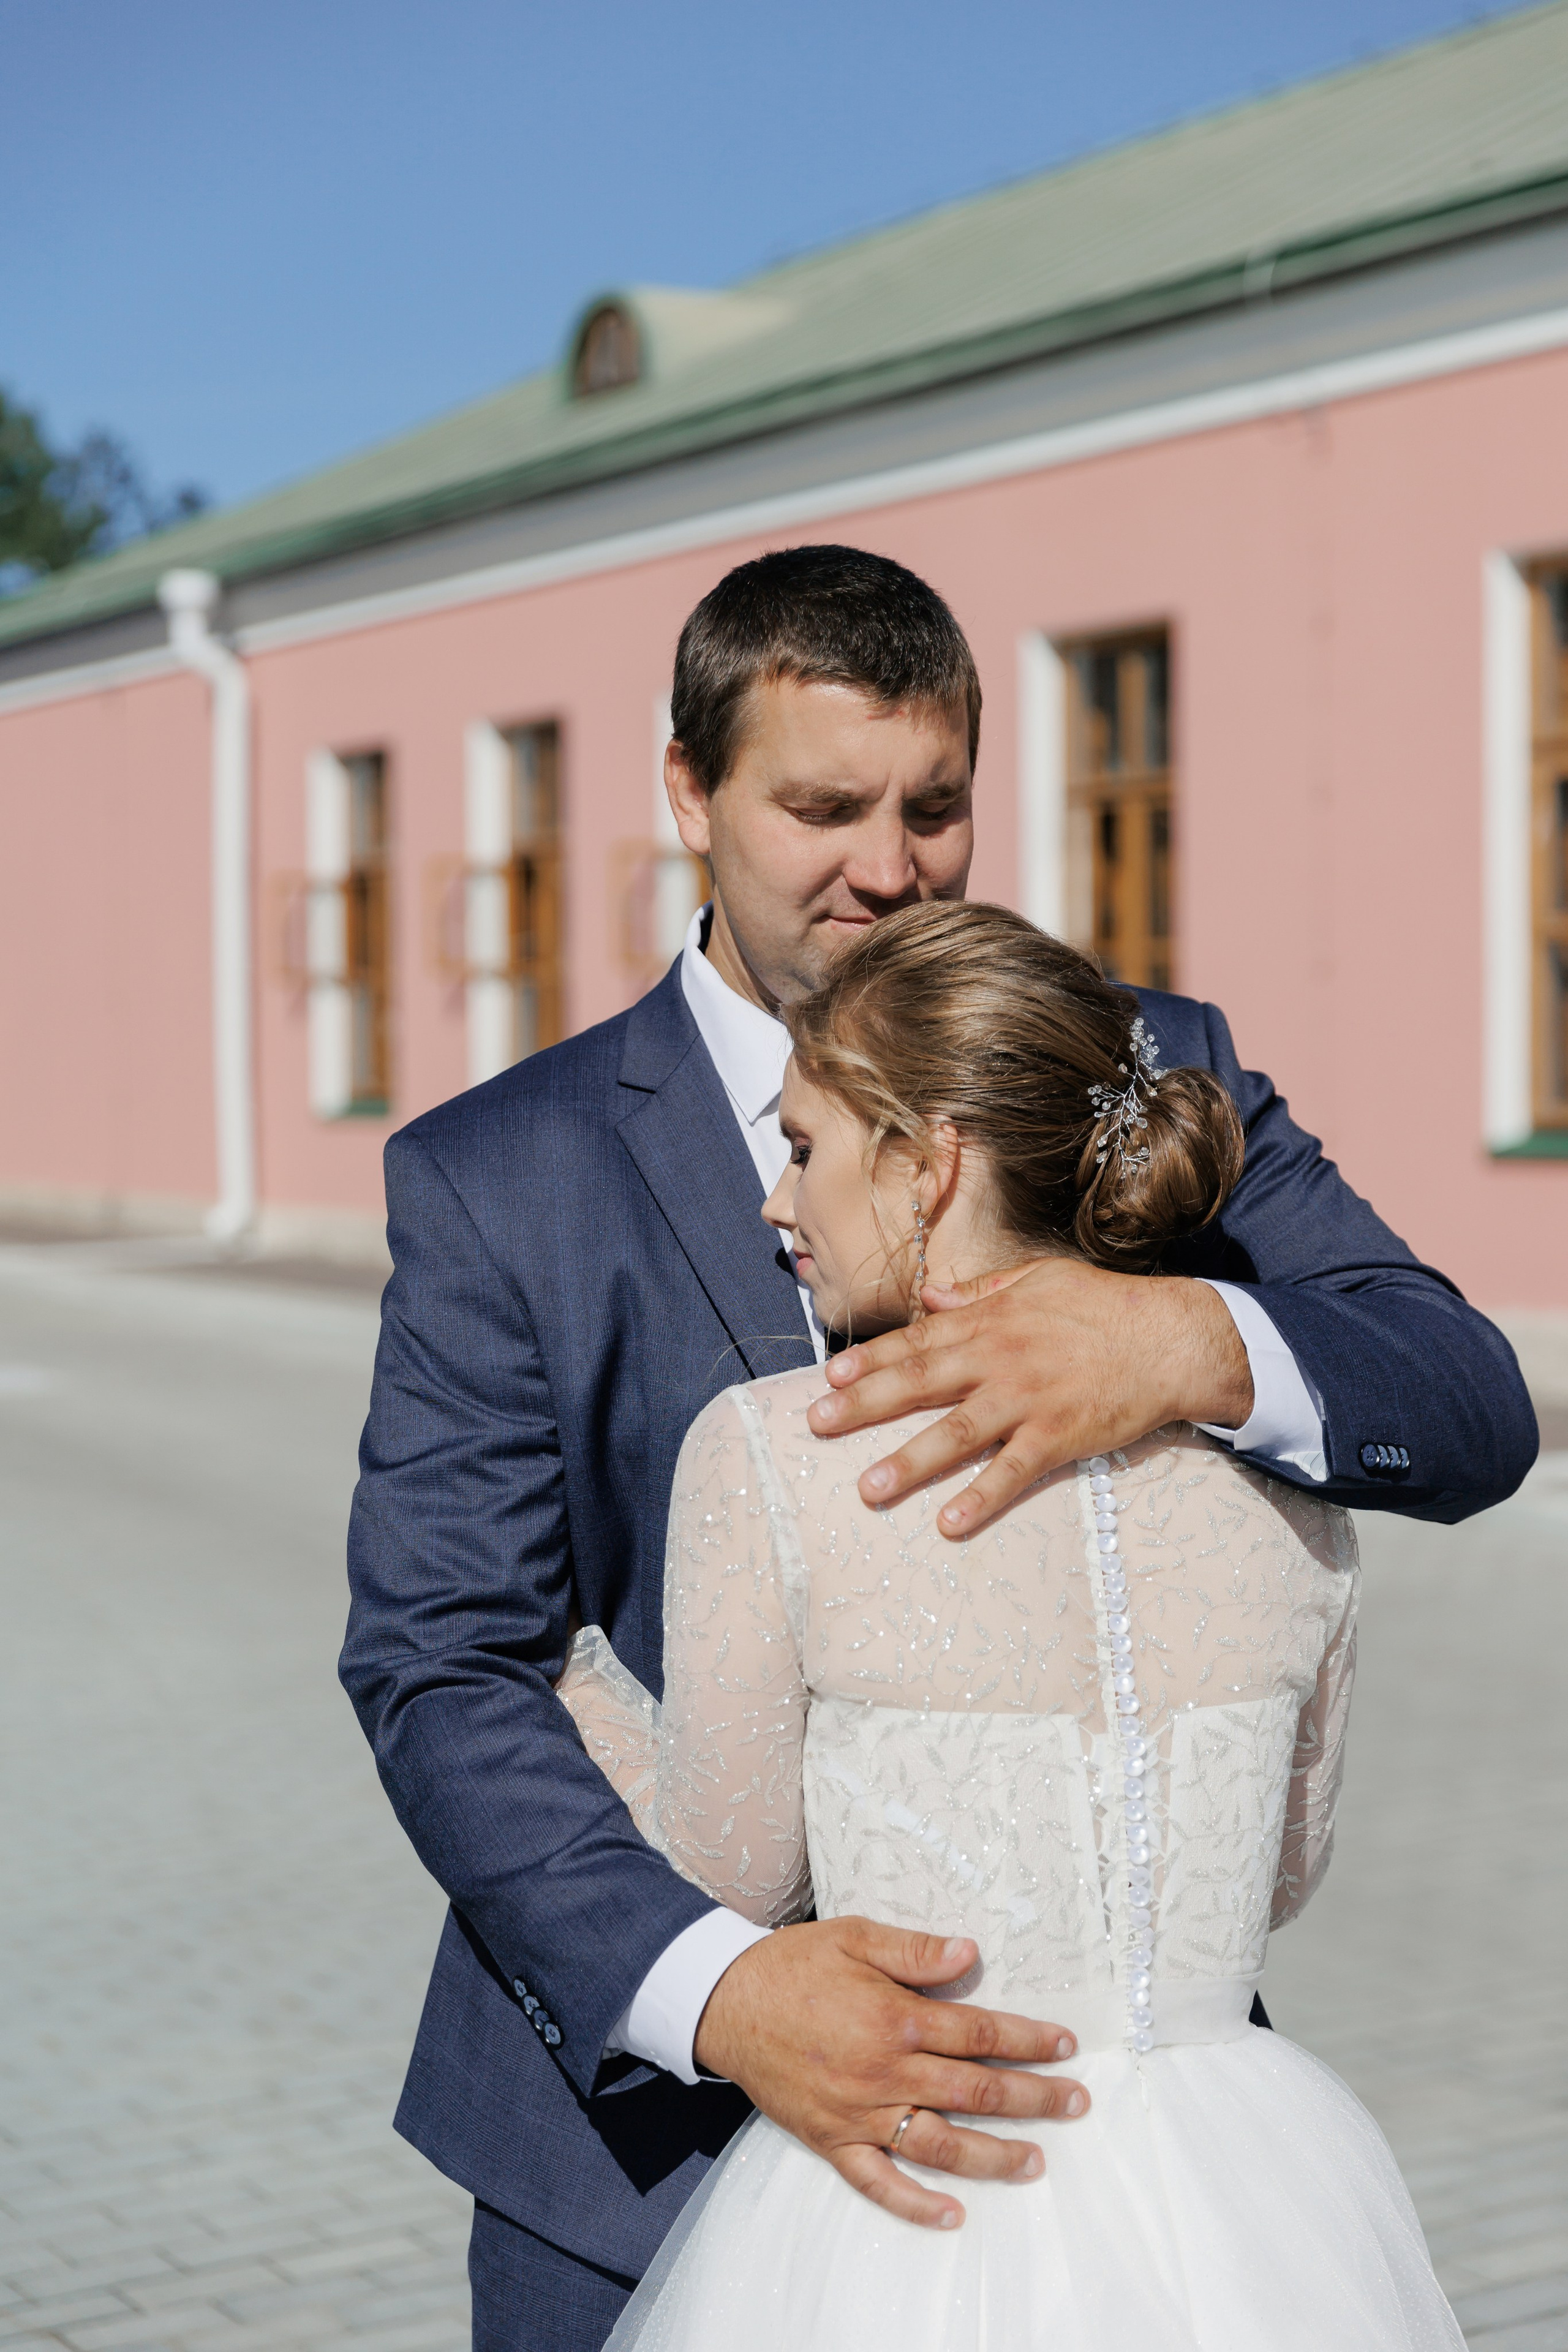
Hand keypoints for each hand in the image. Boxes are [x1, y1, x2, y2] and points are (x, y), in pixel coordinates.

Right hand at [692, 1918, 1087, 2229]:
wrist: (726, 2002)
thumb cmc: (795, 1964)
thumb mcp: (855, 1936)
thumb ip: (915, 1950)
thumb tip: (971, 1952)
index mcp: (895, 2019)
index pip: (980, 2033)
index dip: (1029, 2040)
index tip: (1065, 2045)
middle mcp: (884, 2072)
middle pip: (975, 2092)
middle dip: (1033, 2099)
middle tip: (1076, 2103)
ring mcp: (859, 2114)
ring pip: (941, 2145)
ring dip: (994, 2156)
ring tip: (1037, 2161)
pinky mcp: (832, 2141)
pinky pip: (879, 2183)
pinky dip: (916, 2204)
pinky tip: (953, 2215)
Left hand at [808, 1259, 1251, 1537]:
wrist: (1172, 1337)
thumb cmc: (1105, 1306)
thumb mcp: (1039, 1280)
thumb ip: (981, 1291)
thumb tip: (932, 1295)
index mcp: (990, 1321)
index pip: (917, 1340)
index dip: (871, 1359)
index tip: (829, 1377)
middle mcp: (1000, 1358)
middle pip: (920, 1382)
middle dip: (864, 1405)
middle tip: (817, 1426)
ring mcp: (1029, 1398)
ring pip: (957, 1432)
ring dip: (909, 1461)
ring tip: (868, 1487)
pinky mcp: (1060, 1435)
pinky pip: (1013, 1471)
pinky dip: (982, 1498)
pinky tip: (949, 1524)